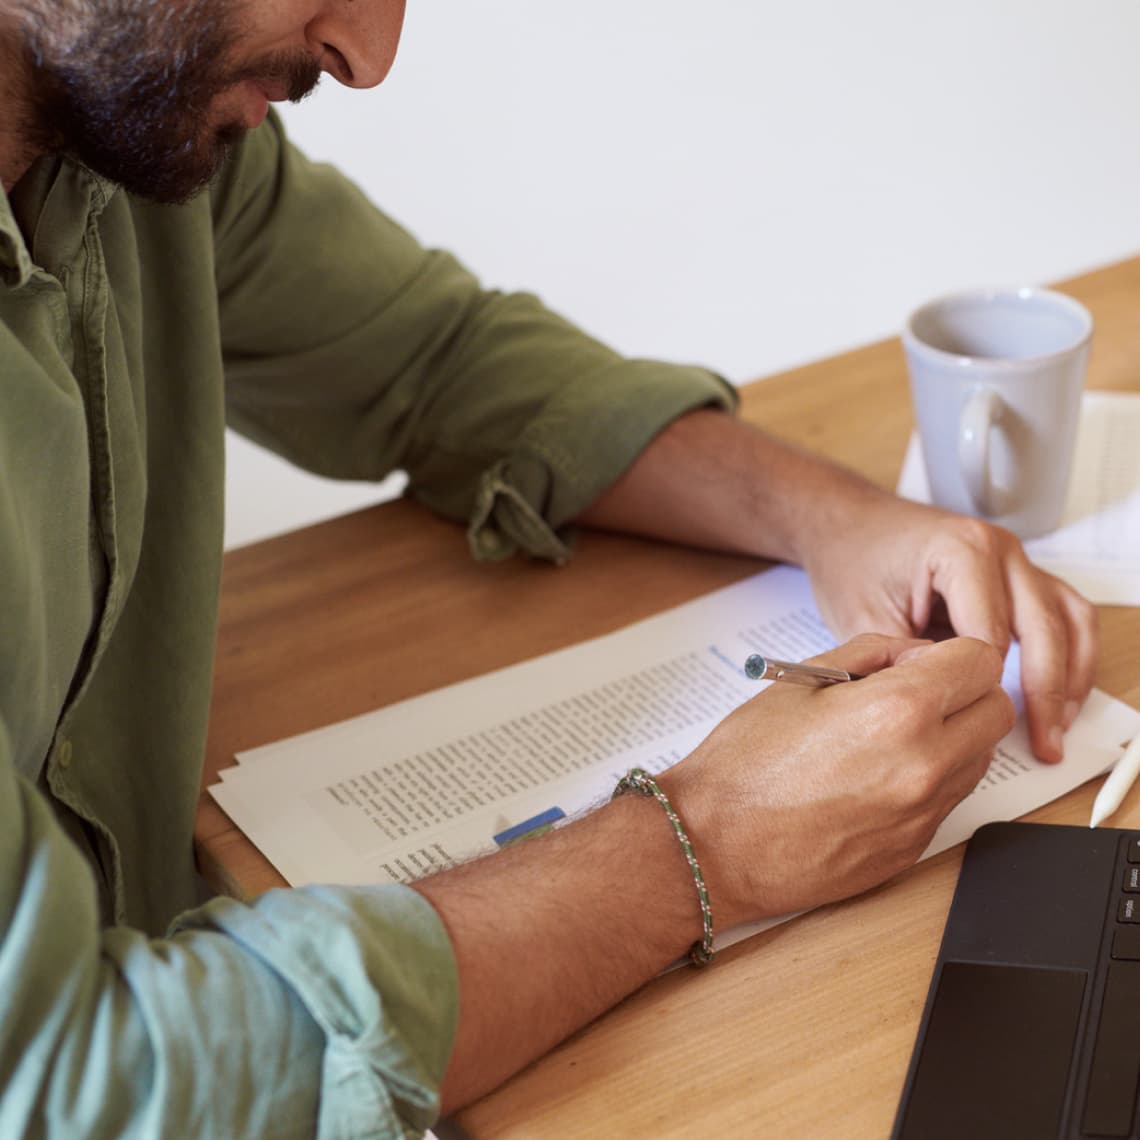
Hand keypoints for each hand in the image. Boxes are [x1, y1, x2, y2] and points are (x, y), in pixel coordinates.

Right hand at [661, 633, 1013, 926]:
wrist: (715, 843)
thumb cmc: (745, 761)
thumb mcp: (802, 681)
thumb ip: (872, 653)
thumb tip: (916, 655)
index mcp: (899, 711)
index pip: (980, 662)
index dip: (952, 653)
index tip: (923, 662)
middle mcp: (927, 765)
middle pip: (997, 711)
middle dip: (966, 693)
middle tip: (916, 693)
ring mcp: (924, 813)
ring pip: (981, 758)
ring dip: (954, 737)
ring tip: (888, 736)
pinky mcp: (914, 849)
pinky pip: (949, 800)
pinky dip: (929, 779)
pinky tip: (875, 775)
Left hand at [800, 495, 1096, 763]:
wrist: (849, 525)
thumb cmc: (852, 563)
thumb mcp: (865, 619)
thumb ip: (908, 662)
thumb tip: (944, 705)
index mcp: (962, 551)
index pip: (991, 632)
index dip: (985, 683)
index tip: (978, 723)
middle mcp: (1000, 549)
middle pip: (1044, 627)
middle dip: (1045, 691)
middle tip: (1043, 742)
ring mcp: (1016, 559)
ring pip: (1069, 620)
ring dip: (1070, 676)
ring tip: (1058, 727)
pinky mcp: (1020, 574)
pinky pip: (1063, 614)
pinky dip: (1069, 656)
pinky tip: (1059, 697)